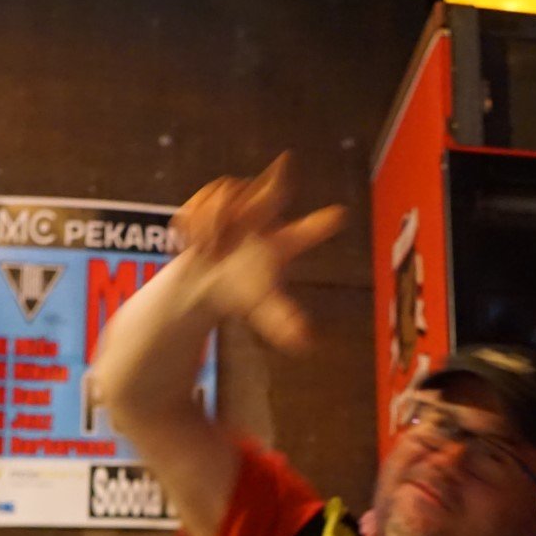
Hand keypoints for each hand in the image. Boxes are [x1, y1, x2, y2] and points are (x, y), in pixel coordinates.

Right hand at [170, 152, 344, 351]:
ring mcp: (240, 201)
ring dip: (213, 226)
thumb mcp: (264, 308)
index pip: (306, 233)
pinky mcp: (212, 196)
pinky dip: (194, 225)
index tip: (340, 216)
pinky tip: (195, 242)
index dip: (320, 226)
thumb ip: (283, 322)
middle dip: (260, 192)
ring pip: (228, 199)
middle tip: (240, 211)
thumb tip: (304, 343)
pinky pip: (202, 201)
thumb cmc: (242, 292)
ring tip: (210, 250)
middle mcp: (265, 216)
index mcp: (283, 243)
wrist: (205, 281)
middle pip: (267, 196)